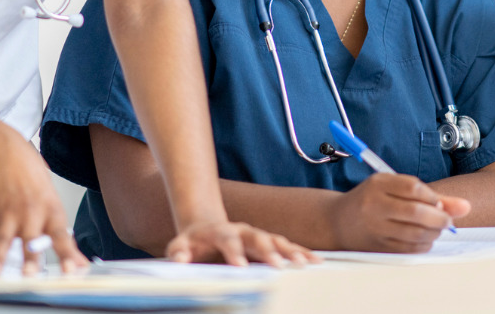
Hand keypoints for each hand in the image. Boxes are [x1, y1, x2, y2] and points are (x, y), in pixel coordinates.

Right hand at [0, 129, 86, 275]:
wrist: (5, 152)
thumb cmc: (32, 177)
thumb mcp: (52, 201)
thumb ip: (61, 234)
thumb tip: (76, 262)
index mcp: (52, 209)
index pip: (62, 235)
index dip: (68, 254)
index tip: (73, 270)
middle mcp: (31, 212)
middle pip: (32, 240)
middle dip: (31, 258)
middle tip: (29, 274)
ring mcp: (9, 214)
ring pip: (4, 240)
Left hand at [165, 220, 316, 265]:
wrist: (206, 227)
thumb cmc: (193, 242)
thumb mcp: (180, 245)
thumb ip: (178, 251)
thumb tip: (179, 259)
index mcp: (221, 232)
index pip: (228, 240)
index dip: (233, 253)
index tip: (240, 267)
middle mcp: (243, 231)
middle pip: (258, 238)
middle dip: (268, 251)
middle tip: (278, 265)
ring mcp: (257, 236)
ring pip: (277, 241)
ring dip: (290, 252)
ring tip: (304, 264)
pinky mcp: (268, 243)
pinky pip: (288, 247)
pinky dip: (302, 253)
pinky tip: (316, 261)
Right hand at [328, 173, 470, 253]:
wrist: (338, 222)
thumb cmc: (372, 201)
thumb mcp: (393, 189)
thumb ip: (429, 195)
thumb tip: (466, 207)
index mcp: (377, 184)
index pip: (413, 188)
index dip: (432, 196)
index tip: (438, 202)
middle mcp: (373, 205)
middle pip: (417, 212)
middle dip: (440, 218)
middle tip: (446, 221)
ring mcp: (374, 227)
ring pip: (416, 233)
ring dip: (434, 233)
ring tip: (435, 229)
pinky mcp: (377, 247)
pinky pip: (409, 249)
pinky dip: (424, 245)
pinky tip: (424, 239)